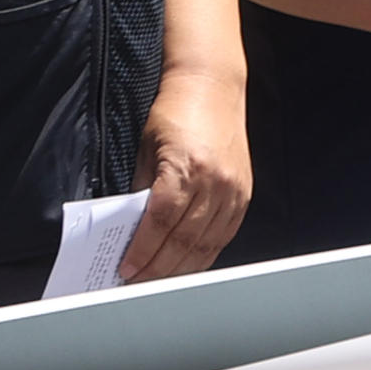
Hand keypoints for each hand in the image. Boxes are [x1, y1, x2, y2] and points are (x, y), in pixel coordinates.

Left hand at [122, 63, 250, 278]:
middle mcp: (214, 182)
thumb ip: (142, 190)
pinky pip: (223, 237)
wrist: (213, 88)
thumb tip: (131, 228)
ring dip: (180, 268)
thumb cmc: (176, 113)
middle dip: (157, 267)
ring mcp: (233, 191)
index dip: (142, 251)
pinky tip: (186, 264)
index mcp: (186, 167)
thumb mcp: (147, 149)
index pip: (160, 223)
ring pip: (205, 245)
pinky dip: (203, 255)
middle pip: (183, 241)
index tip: (127, 268)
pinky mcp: (243, 196)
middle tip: (138, 281)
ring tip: (158, 279)